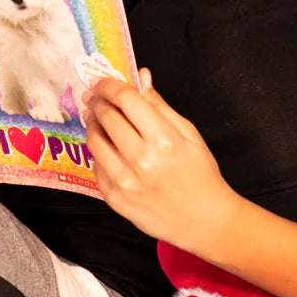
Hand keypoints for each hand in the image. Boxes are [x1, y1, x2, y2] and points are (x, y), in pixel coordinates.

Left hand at [84, 69, 238, 249]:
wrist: (203, 220)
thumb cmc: (200, 174)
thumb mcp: (188, 134)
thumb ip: (159, 105)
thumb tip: (141, 76)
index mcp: (163, 140)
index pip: (126, 100)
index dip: (110, 85)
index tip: (103, 81)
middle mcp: (140, 160)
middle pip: (106, 116)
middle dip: (98, 101)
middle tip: (97, 96)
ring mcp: (124, 182)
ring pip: (94, 139)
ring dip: (93, 123)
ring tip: (98, 118)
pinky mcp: (114, 198)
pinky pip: (96, 165)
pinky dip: (99, 150)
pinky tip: (107, 146)